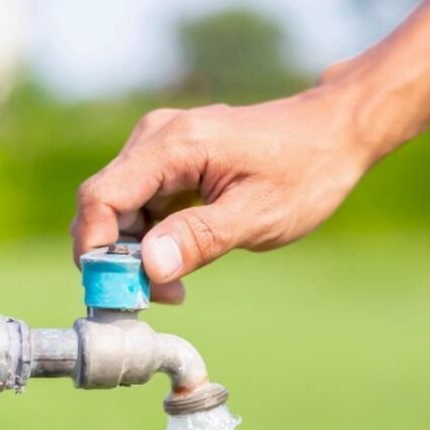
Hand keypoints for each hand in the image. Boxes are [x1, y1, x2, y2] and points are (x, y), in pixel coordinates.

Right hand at [70, 84, 380, 302]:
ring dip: (134, 253)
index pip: (101, 197)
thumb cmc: (305, 171)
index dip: (95, 248)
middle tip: (157, 296)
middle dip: (117, 258)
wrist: (334, 133)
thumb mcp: (257, 215)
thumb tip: (147, 267)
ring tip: (176, 285)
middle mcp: (156, 138)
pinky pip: (140, 203)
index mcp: (174, 145)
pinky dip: (149, 238)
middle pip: (104, 205)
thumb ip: (199, 239)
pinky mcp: (170, 160)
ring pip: (119, 208)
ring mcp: (160, 146)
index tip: (117, 291)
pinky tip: (178, 260)